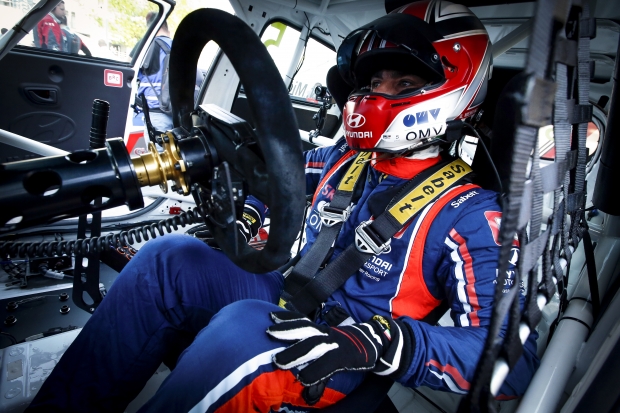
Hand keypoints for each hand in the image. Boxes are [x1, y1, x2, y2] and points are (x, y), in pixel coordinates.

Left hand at [266, 311, 408, 385]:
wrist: (378, 343)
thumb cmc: (353, 344)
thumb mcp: (334, 342)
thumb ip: (318, 349)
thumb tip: (302, 361)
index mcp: (324, 330)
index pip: (304, 320)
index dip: (288, 318)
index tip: (272, 315)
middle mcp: (328, 334)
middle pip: (304, 329)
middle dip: (286, 330)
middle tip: (269, 331)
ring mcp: (336, 344)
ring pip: (313, 347)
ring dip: (294, 353)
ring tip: (278, 361)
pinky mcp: (344, 357)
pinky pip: (327, 365)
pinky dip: (315, 372)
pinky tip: (303, 378)